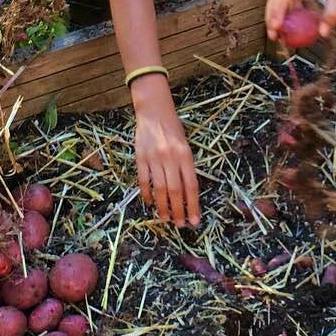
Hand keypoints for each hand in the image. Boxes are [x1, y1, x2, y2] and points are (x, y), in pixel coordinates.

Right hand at [131, 76, 200, 226]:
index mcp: (185, 155)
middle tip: (180, 225)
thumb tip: (188, 195)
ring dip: (163, 207)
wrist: (154, 111)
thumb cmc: (173, 129)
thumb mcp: (185, 146)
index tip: (195, 220)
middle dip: (179, 211)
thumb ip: (186, 168)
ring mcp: (154, 158)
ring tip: (166, 219)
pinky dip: (147, 194)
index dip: (193, 205)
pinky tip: (151, 204)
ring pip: (160, 189)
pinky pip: (144, 181)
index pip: (191, 185)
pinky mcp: (140, 157)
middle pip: (176, 191)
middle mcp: (171, 157)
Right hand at [265, 0, 335, 40]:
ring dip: (277, 17)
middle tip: (274, 35)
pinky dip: (286, 14)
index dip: (277, 10)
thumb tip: (323, 32)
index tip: (277, 26)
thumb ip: (332, 12)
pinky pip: (286, 0)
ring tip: (278, 35)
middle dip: (272, 17)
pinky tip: (287, 27)